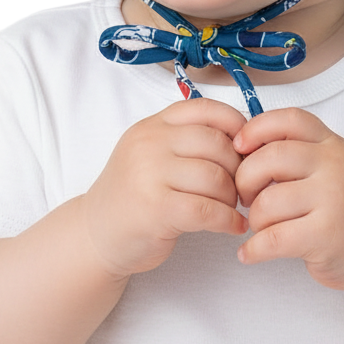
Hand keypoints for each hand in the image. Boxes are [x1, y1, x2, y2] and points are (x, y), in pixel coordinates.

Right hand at [82, 98, 247, 278]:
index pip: (205, 109)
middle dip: (238, 168)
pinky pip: (208, 209)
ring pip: (215, 178)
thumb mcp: (153, 153)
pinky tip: (234, 226)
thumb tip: (245, 138)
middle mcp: (149, 143)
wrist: (95, 234)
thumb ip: (187, 140)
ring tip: (232, 207)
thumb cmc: (135, 195)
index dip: (236, 125)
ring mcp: (150, 175)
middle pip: (217, 144)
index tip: (247, 148)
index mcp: (153, 125)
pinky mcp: (156, 209)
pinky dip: (229, 220)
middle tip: (242, 186)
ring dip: (233, 197)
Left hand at [233, 107, 343, 291]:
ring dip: (254, 219)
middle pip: (270, 157)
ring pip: (268, 201)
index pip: (289, 120)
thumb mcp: (332, 167)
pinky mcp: (327, 235)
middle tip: (246, 197)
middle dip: (245, 179)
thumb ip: (298, 153)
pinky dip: (253, 249)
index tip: (238, 146)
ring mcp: (334, 199)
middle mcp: (336, 166)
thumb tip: (241, 148)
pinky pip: (273, 239)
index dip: (256, 129)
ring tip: (262, 227)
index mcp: (333, 145)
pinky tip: (249, 253)